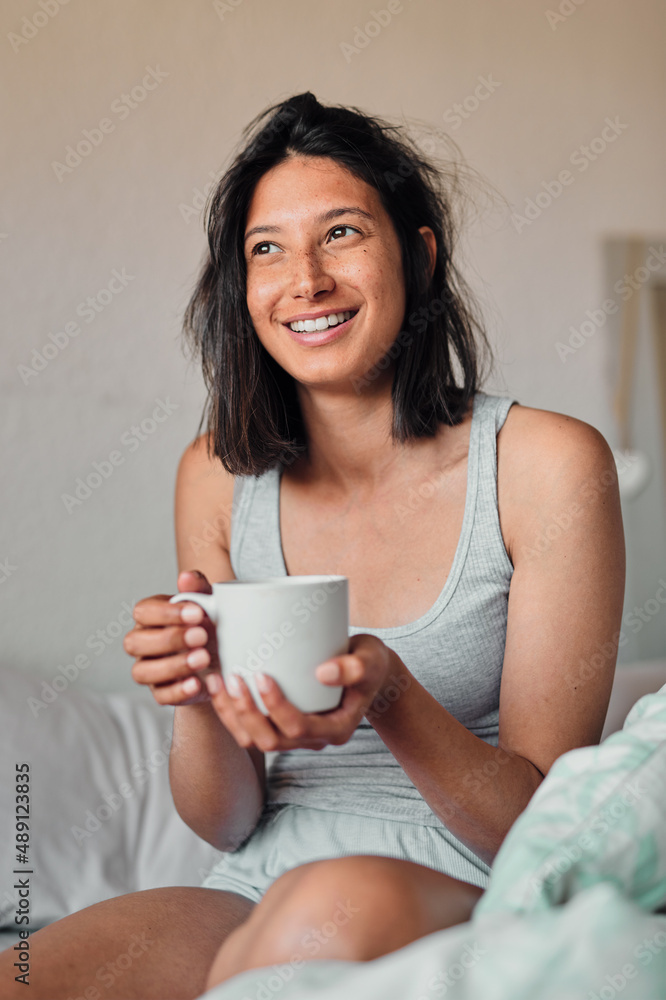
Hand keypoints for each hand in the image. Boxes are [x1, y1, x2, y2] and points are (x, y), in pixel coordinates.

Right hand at [123, 569, 219, 705]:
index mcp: (150, 617)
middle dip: (170, 639)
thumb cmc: (209, 623)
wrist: (222, 657)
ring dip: (173, 666)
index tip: (198, 613)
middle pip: (135, 642)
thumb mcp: (208, 604)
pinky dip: (179, 691)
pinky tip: (198, 683)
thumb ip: (198, 589)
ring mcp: (148, 670)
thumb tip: (186, 577)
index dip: (167, 613)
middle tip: (202, 636)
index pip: (143, 612)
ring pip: (142, 672)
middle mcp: (141, 643)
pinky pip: (160, 696)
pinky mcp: (161, 692)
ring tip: (204, 658)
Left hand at [205, 633, 406, 751]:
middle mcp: (313, 739)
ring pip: (254, 740)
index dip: (275, 707)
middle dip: (246, 713)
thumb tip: (323, 673)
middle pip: (270, 740)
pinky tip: (217, 684)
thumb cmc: (368, 661)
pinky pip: (249, 729)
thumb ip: (355, 666)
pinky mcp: (281, 724)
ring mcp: (295, 735)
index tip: (262, 674)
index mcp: (336, 729)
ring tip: (217, 680)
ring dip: (231, 715)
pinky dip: (230, 711)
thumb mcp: (370, 659)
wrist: (365, 668)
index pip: (299, 728)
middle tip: (233, 677)